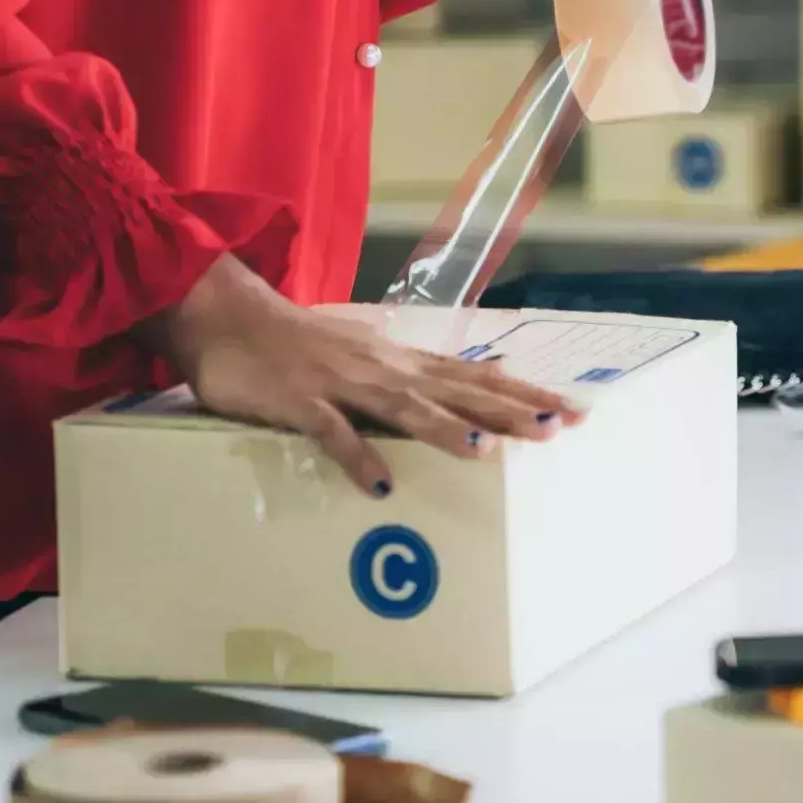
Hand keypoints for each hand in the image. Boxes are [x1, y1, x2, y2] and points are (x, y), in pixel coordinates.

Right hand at [139, 256, 585, 498]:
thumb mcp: (366, 352)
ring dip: (446, 430)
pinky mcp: (301, 402)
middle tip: (557, 429)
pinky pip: (333, 434)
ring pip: (406, 408)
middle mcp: (385, 369)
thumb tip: (456, 381)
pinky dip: (358, 458)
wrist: (228, 317)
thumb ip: (408, 372)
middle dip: (509, 412)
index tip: (574, 409)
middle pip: (458, 392)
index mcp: (402, 362)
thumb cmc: (299, 342)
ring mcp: (344, 384)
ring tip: (487, 452)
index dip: (526, 393)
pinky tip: (381, 485)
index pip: (478, 377)